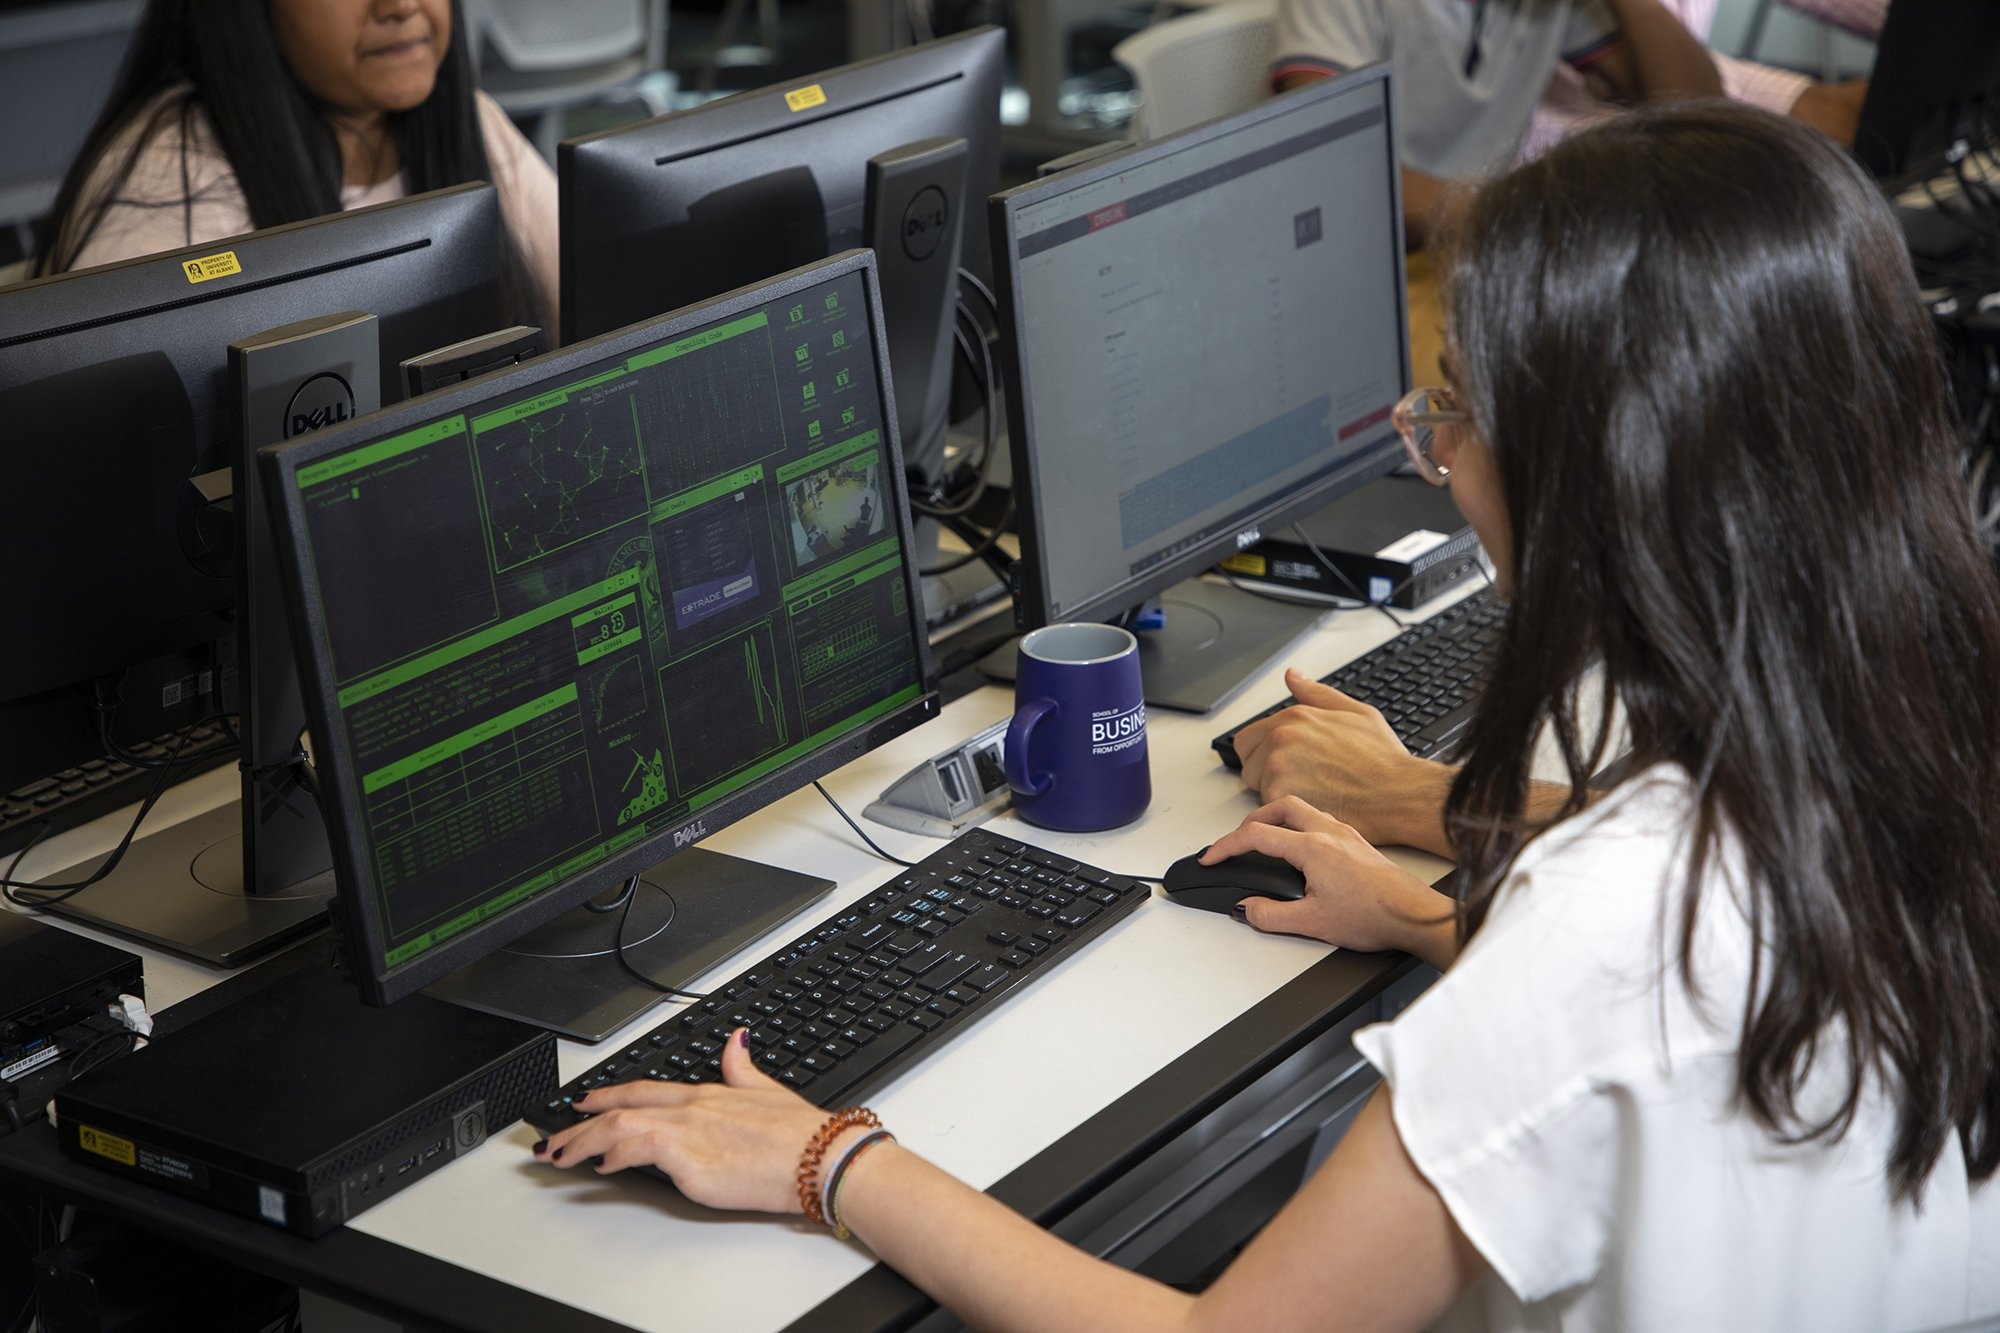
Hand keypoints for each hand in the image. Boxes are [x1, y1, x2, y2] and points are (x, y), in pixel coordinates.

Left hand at [532, 1029, 830, 1213]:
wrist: (819, 1157)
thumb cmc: (800, 1135)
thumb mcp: (767, 1090)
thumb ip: (742, 1068)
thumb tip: (737, 1040)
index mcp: (709, 1094)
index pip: (645, 1089)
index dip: (609, 1094)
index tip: (583, 1102)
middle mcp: (693, 1108)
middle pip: (623, 1106)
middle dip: (582, 1123)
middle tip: (555, 1138)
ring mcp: (689, 1130)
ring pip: (620, 1125)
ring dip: (585, 1141)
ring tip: (563, 1156)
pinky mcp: (690, 1158)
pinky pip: (638, 1149)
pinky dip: (614, 1155)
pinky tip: (602, 1168)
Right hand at [1204, 796, 1458, 967]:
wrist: (1415, 915)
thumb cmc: (1377, 915)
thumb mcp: (1313, 923)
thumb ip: (1271, 915)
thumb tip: (1247, 908)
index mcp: (1312, 847)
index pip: (1256, 836)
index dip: (1225, 846)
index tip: (1212, 858)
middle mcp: (1329, 832)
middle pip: (1278, 807)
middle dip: (1249, 820)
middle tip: (1235, 841)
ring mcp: (1346, 834)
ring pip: (1301, 808)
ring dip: (1275, 818)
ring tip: (1263, 839)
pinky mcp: (1358, 842)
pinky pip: (1319, 818)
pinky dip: (1298, 823)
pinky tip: (1300, 845)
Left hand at [1232, 669, 1455, 855]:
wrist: (1399, 794)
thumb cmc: (1382, 759)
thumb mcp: (1356, 713)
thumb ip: (1316, 694)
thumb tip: (1293, 676)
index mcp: (1294, 717)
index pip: (1249, 738)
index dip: (1265, 754)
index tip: (1287, 765)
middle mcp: (1281, 738)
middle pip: (1248, 763)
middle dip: (1267, 774)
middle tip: (1303, 783)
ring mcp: (1279, 766)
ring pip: (1256, 787)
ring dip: (1276, 793)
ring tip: (1312, 794)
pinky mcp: (1281, 795)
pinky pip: (1267, 808)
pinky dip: (1285, 813)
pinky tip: (1312, 807)